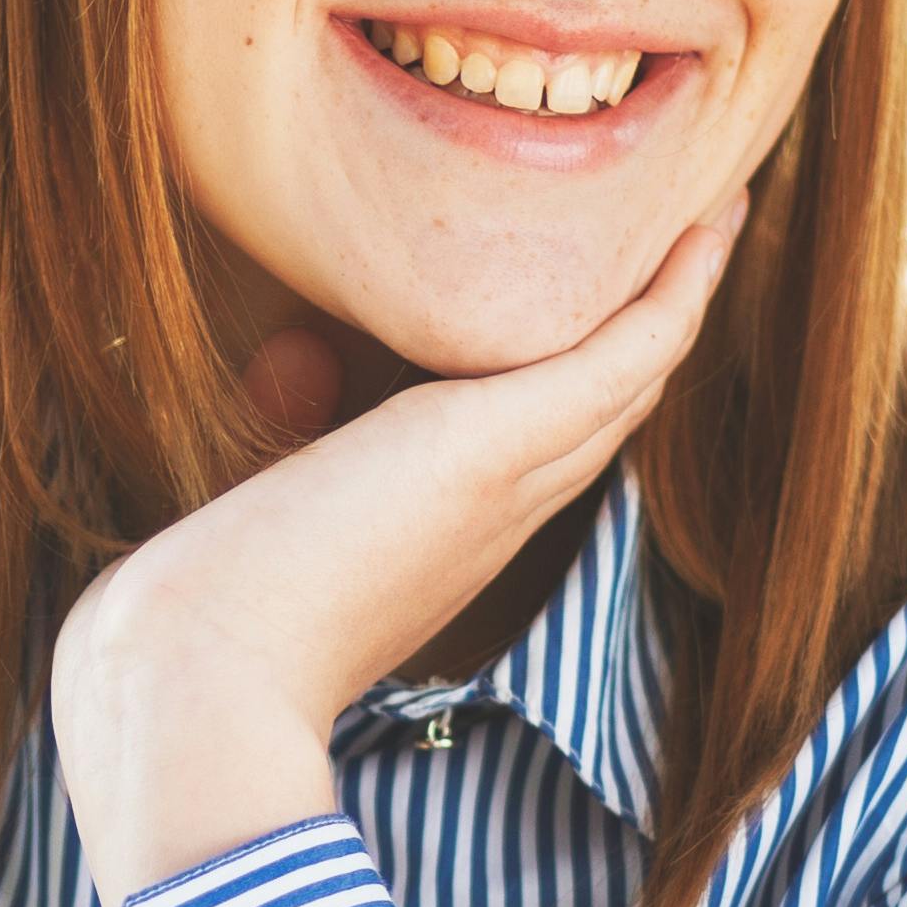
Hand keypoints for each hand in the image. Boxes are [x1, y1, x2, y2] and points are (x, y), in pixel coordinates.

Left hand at [51, 214, 734, 903]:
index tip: (605, 313)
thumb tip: (294, 361)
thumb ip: (282, 434)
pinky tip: (705, 226)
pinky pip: (622, 356)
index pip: (537, 448)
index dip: (583, 381)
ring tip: (716, 215)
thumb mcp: (246, 509)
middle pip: (605, 410)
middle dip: (651, 329)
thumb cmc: (190, 623)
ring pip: (630, 377)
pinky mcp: (493, 446)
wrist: (192, 691)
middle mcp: (494, 518)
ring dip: (682, 295)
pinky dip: (672, 293)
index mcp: (442, 543)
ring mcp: (506, 484)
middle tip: (695, 243)